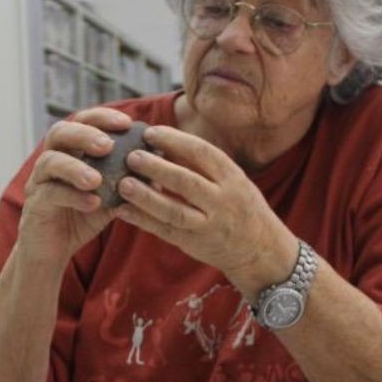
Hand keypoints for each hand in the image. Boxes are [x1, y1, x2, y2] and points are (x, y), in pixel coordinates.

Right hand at [16, 107, 133, 265]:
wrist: (53, 251)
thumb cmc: (82, 217)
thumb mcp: (111, 197)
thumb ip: (129, 181)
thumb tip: (160, 168)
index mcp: (70, 152)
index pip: (82, 122)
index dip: (102, 118)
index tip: (126, 123)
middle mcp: (51, 161)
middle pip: (59, 132)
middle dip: (84, 134)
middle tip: (107, 145)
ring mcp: (39, 182)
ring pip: (49, 162)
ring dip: (75, 167)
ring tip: (97, 179)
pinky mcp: (35, 205)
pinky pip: (50, 194)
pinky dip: (73, 197)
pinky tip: (93, 203)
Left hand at [113, 125, 296, 293]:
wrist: (259, 249)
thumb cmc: (239, 206)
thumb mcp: (233, 180)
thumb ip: (203, 165)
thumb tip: (163, 143)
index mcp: (232, 178)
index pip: (202, 153)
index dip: (174, 140)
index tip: (150, 132)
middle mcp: (222, 201)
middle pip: (186, 182)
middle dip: (156, 167)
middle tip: (131, 156)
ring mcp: (208, 225)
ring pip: (174, 211)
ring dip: (146, 197)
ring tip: (123, 184)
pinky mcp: (194, 244)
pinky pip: (164, 231)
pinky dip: (142, 221)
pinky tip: (122, 210)